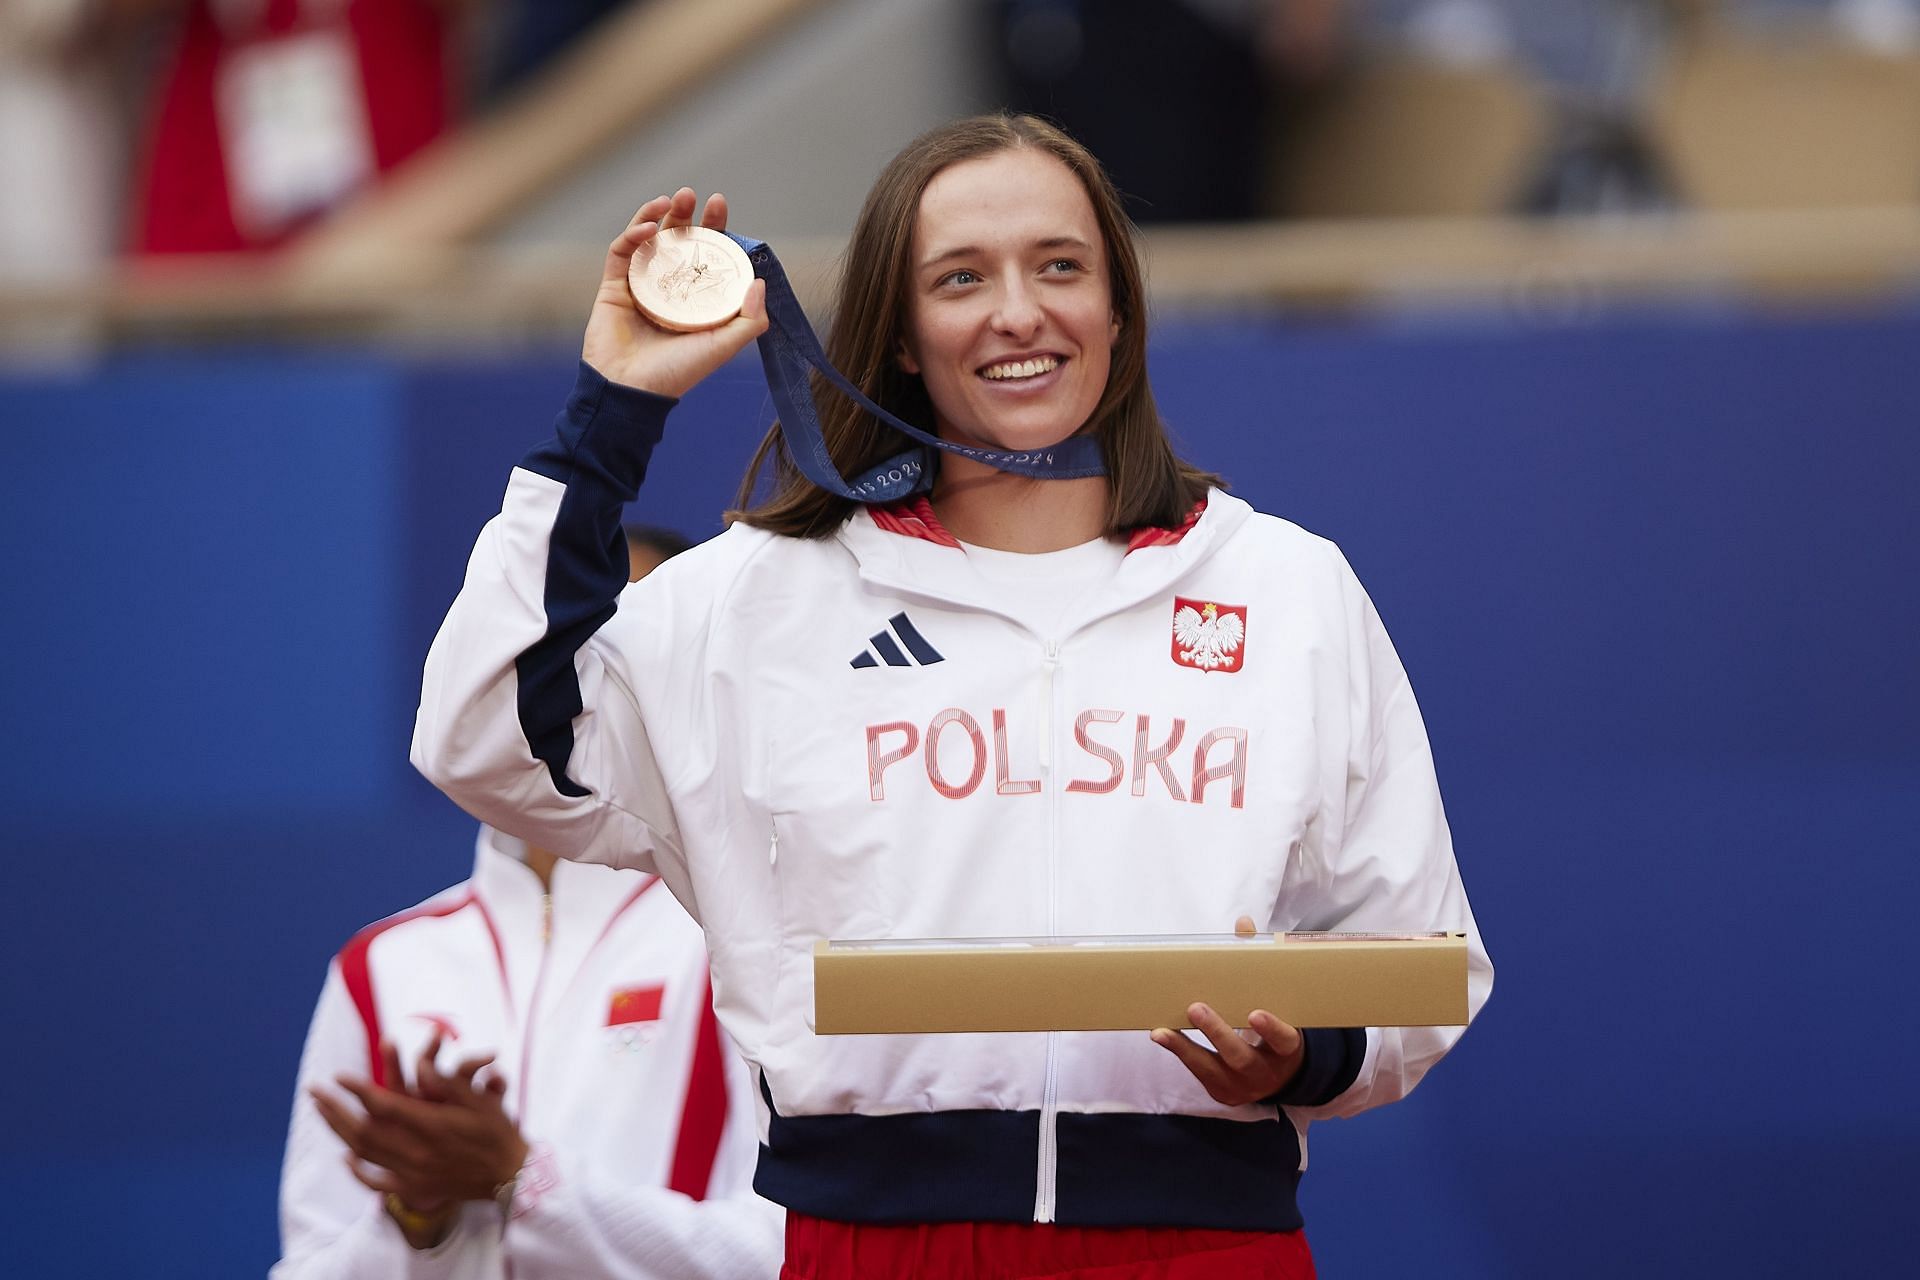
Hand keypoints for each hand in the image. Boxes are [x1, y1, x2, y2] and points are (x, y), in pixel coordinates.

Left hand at [309, 1038, 529, 1213]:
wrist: (510, 1176)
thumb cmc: (497, 1131)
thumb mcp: (478, 1100)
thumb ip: (446, 1082)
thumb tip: (419, 1063)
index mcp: (432, 1126)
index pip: (384, 1105)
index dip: (358, 1089)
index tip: (340, 1076)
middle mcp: (417, 1151)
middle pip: (364, 1130)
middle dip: (335, 1109)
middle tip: (315, 1092)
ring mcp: (414, 1173)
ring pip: (366, 1154)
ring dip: (339, 1132)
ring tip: (322, 1114)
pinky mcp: (415, 1188)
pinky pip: (378, 1182)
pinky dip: (358, 1170)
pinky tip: (346, 1156)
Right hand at [582, 187, 769, 398]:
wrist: (630, 391)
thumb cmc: (677, 373)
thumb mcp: (723, 347)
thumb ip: (748, 320)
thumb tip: (760, 282)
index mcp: (694, 298)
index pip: (705, 255)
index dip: (714, 229)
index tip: (720, 206)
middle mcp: (668, 288)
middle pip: (677, 240)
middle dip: (686, 214)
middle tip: (695, 195)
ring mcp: (639, 285)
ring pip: (648, 239)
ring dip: (657, 215)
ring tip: (672, 200)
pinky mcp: (612, 286)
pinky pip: (621, 252)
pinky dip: (632, 234)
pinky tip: (647, 228)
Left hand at [1149, 915, 1306, 1104]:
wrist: (1281, 1075)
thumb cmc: (1275, 1027)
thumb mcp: (1275, 1001)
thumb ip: (1259, 963)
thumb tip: (1243, 923)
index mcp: (1287, 1048)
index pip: (1284, 1039)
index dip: (1272, 1029)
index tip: (1255, 1014)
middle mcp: (1267, 1072)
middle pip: (1240, 1056)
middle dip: (1217, 1033)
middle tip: (1195, 1008)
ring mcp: (1243, 1086)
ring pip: (1212, 1069)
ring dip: (1185, 1048)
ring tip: (1161, 1031)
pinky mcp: (1222, 1092)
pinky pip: (1198, 1073)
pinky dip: (1180, 1054)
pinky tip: (1161, 1036)